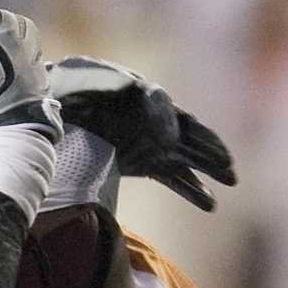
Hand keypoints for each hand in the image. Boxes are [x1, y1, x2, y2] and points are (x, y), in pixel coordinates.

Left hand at [49, 56, 236, 211]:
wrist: (54, 108)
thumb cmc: (76, 90)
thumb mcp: (102, 84)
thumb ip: (129, 95)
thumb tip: (162, 113)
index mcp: (149, 100)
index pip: (183, 121)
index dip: (202, 136)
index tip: (216, 151)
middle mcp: (155, 124)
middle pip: (191, 141)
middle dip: (212, 155)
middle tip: (232, 171)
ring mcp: (150, 146)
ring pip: (186, 161)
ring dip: (208, 173)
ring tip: (231, 183)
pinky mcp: (142, 164)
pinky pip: (172, 177)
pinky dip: (190, 189)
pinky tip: (210, 203)